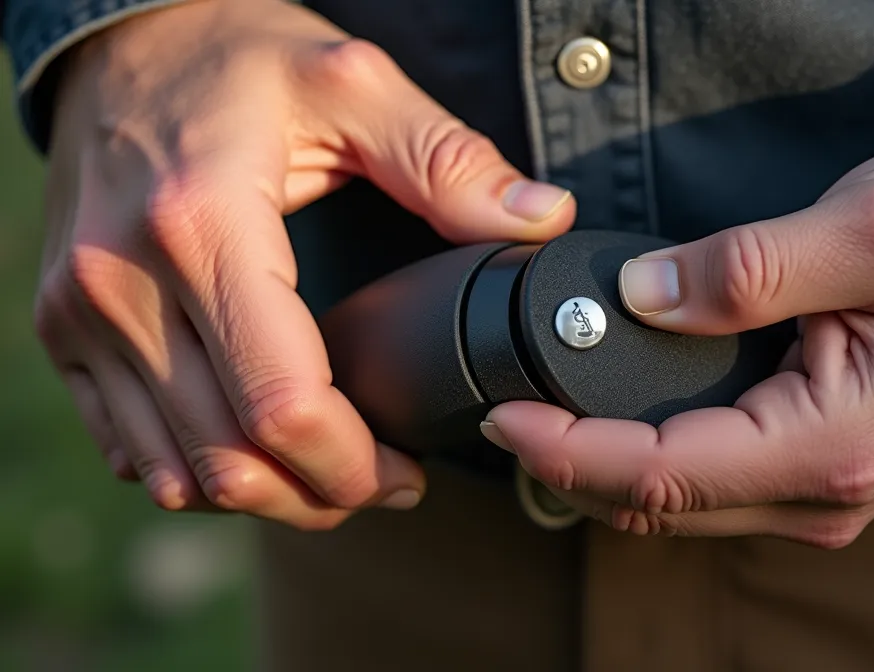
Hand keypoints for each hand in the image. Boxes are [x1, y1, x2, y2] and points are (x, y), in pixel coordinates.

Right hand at [35, 0, 574, 529]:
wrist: (118, 40)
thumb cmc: (236, 57)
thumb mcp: (352, 82)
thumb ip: (449, 160)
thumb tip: (543, 219)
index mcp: (201, 223)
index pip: (282, 403)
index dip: (355, 466)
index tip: (407, 473)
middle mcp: (120, 282)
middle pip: (229, 459)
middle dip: (321, 495)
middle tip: (382, 483)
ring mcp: (79, 313)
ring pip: (176, 471)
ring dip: (264, 496)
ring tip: (330, 474)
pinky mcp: (61, 330)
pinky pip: (127, 447)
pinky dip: (198, 470)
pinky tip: (257, 447)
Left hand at [482, 141, 873, 547]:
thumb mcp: (868, 228)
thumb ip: (747, 271)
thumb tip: (641, 299)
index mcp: (836, 445)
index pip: (664, 477)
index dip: (567, 452)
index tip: (502, 416)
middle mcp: (831, 492)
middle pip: (665, 508)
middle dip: (574, 468)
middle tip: (509, 410)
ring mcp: (833, 489)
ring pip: (688, 504)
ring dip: (612, 466)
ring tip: (552, 409)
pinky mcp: (831, 466)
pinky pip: (722, 482)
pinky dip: (659, 457)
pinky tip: (629, 411)